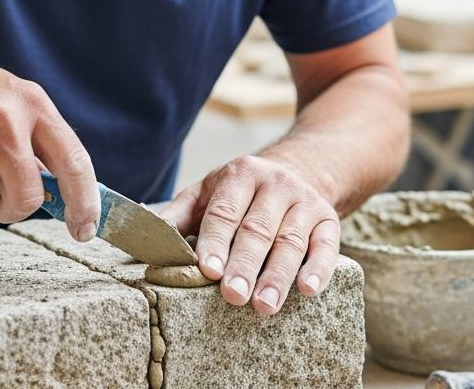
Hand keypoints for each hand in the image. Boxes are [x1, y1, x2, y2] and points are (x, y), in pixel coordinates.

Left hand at [161, 155, 339, 314]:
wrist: (301, 168)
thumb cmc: (243, 193)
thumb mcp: (209, 193)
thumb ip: (180, 215)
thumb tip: (144, 239)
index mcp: (240, 174)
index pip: (225, 210)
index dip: (216, 241)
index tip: (207, 270)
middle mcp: (275, 184)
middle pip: (257, 229)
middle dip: (244, 264)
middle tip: (233, 295)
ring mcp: (305, 201)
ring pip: (291, 241)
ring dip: (278, 276)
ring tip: (264, 305)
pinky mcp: (329, 220)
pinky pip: (327, 246)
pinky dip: (320, 268)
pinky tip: (308, 289)